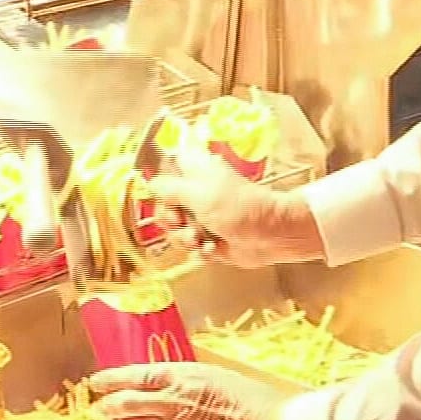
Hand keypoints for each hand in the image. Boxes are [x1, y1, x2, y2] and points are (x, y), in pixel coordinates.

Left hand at [90, 361, 292, 419]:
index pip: (139, 374)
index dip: (115, 377)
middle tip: (96, 403)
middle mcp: (175, 399)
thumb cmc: (255, 402)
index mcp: (186, 375)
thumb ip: (194, 380)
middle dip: (108, 402)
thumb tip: (178, 380)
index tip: (99, 378)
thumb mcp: (221, 378)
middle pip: (128, 400)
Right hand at [146, 148, 325, 268]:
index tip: (161, 195)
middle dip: (170, 220)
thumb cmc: (239, 208)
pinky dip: (200, 251)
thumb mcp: (199, 194)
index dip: (159, 182)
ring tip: (201, 239)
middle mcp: (198, 193)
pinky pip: (191, 248)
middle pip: (164, 206)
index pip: (166, 168)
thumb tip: (150, 182)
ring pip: (175, 231)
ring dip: (186, 238)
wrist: (270, 236)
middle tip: (182, 222)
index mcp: (197, 172)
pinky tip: (214, 248)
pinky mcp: (209, 239)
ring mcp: (203, 217)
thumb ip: (170, 188)